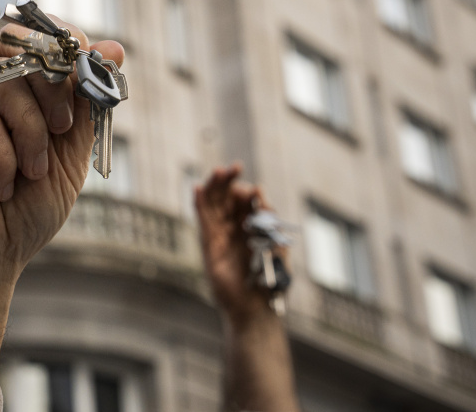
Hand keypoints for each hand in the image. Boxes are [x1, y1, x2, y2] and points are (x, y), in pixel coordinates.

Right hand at [0, 18, 124, 279]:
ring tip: (29, 174)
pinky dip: (2, 158)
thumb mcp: (70, 154)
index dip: (66, 45)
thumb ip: (87, 103)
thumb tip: (115, 47)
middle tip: (60, 131)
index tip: (88, 75)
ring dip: (31, 135)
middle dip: (55, 89)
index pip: (36, 35)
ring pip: (4, 83)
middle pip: (20, 46)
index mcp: (10, 87)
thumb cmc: (24, 211)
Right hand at [195, 164, 284, 324]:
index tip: (253, 189)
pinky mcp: (209, 246)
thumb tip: (260, 192)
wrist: (257, 307)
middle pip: (227, 199)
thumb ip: (268, 218)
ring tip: (218, 171)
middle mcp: (235, 229)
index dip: (247, 191)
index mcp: (252, 228)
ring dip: (214, 187)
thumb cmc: (270, 281)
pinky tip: (199, 188)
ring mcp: (220, 236)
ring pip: (214, 205)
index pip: (246, 201)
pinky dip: (200, 204)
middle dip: (229, 182)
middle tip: (233, 168)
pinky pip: (203, 220)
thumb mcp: (276, 244)